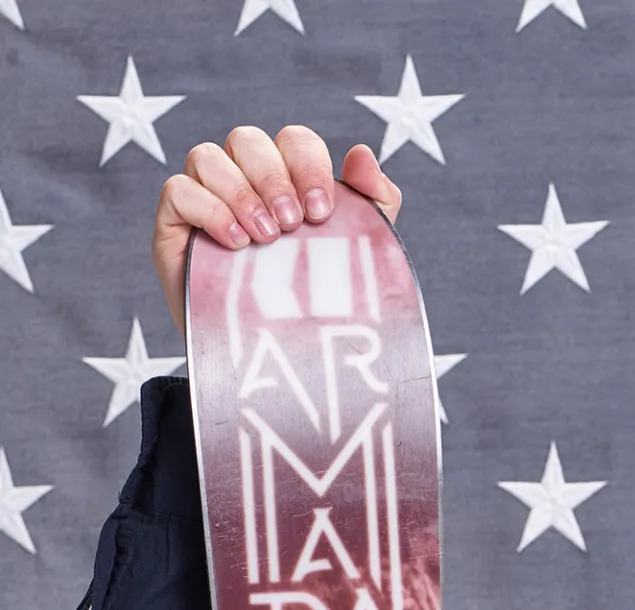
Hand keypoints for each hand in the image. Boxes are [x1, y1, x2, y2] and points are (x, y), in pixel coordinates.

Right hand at [152, 127, 400, 336]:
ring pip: (207, 156)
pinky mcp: (175, 221)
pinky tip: (235, 243)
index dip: (307, 165)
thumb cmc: (311, 300)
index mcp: (286, 177)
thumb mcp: (353, 254)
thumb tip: (363, 154)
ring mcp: (205, 195)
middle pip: (247, 139)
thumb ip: (372, 204)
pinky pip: (178, 190)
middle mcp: (242, 177)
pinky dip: (208, 209)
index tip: (321, 212)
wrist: (271, 357)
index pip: (293, 141)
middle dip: (273, 178)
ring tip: (264, 238)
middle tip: (291, 225)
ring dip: (240, 192)